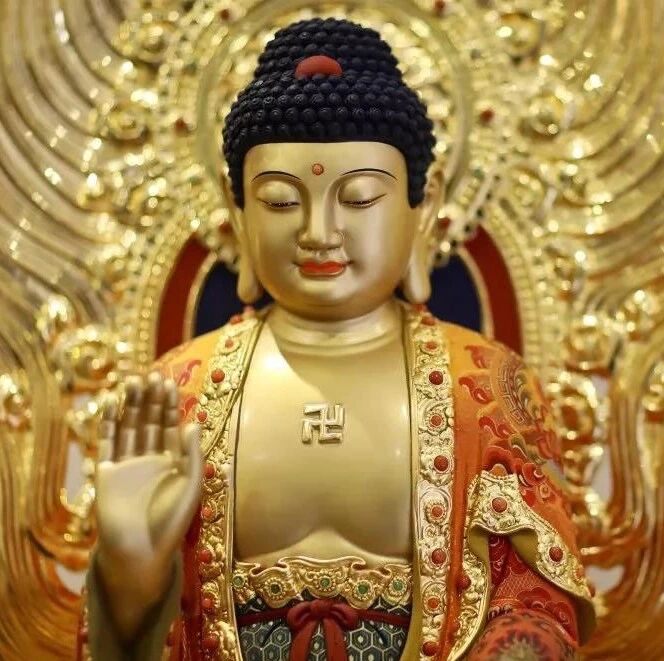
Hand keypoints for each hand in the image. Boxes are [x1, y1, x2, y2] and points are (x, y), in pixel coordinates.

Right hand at [94, 372, 202, 639]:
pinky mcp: (106, 474)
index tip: (169, 382)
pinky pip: (107, 442)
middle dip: (150, 399)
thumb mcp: (191, 484)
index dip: (169, 405)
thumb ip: (192, 453)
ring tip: (132, 380)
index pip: (169, 426)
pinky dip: (108, 422)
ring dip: (130, 405)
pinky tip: (111, 402)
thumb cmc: (171, 522)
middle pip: (148, 422)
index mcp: (172, 462)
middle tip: (151, 374)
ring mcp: (127, 465)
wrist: (140, 552)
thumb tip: (193, 421)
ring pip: (128, 427)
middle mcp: (149, 460)